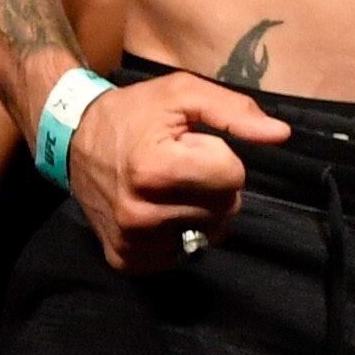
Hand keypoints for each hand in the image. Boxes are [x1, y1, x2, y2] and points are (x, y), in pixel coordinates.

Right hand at [66, 73, 286, 273]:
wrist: (73, 140)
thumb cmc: (135, 113)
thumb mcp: (183, 94)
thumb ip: (235, 112)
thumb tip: (281, 135)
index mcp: (154, 169)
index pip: (232, 178)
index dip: (221, 157)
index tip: (192, 145)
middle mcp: (140, 213)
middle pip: (224, 208)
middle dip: (215, 184)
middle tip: (182, 165)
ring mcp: (131, 242)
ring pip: (207, 233)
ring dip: (200, 209)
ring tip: (170, 186)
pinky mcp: (125, 260)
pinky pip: (182, 254)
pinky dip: (180, 231)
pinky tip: (159, 208)